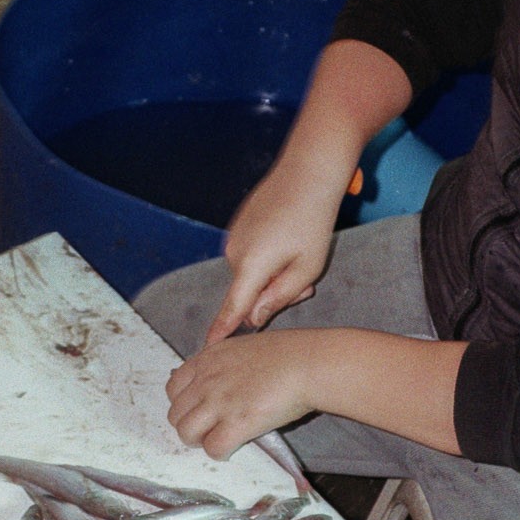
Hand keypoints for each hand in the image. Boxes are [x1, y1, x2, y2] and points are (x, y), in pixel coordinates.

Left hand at [166, 330, 326, 458]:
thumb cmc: (287, 353)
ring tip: (218, 439)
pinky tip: (232, 447)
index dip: (184, 404)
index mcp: (207, 359)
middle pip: (176, 414)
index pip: (173, 388)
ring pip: (187, 434)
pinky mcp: (236, 424)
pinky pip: (213, 448)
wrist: (307, 363)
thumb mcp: (243, 348)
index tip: (198, 409)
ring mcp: (219, 403)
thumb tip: (220, 382)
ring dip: (200, 441)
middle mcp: (206, 381)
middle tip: (209, 429)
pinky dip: (219, 452)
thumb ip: (223, 365)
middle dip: (190, 425)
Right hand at [204, 163, 345, 345]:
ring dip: (274, 274)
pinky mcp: (239, 227)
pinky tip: (290, 237)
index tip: (207, 348)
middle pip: (249, 292)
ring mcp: (234, 237)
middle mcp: (234, 253)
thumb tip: (254, 317)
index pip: (232, 309)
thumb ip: (280, 297)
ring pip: (252, 273)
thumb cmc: (313, 219)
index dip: (221, 331)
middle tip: (306, 282)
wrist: (308, 171)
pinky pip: (251, 255)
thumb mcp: (307, 268)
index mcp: (251, 266)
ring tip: (300, 252)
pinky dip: (269, 257)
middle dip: (275, 293)